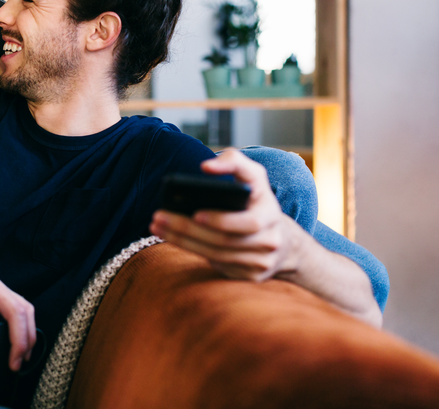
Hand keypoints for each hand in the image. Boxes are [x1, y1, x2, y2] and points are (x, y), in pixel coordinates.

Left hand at [150, 149, 303, 281]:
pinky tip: (171, 238)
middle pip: (223, 240)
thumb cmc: (257, 200)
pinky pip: (216, 265)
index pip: (248, 222)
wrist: (282, 239)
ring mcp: (261, 263)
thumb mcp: (253, 175)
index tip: (195, 213)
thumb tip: (206, 166)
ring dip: (182, 241)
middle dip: (187, 229)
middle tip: (159, 217)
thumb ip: (233, 161)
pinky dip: (191, 251)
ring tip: (157, 226)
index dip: (221, 220)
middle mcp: (270, 241)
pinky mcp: (250, 277)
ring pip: (216, 255)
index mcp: (271, 214)